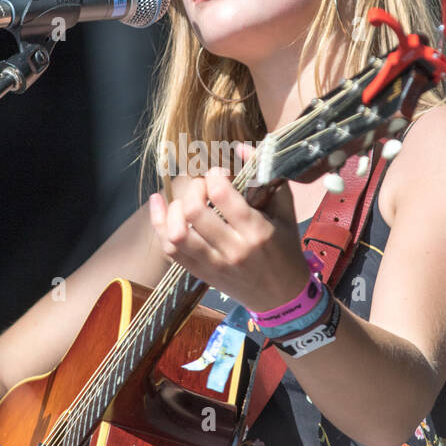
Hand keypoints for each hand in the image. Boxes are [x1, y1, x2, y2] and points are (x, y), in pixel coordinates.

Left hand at [148, 149, 310, 312]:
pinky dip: (159, 225)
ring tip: (184, 200)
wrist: (282, 299)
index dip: (215, 175)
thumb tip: (243, 146)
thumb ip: (268, 178)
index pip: (221, 195)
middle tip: (203, 186)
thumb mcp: (286, 212)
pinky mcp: (200, 275)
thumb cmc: (286, 250)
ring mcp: (213, 265)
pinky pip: (170, 250)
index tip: (220, 173)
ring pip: (176, 234)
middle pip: (194, 212)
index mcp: (256, 232)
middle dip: (194, 189)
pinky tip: (159, 205)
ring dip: (174, 209)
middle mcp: (232, 250)